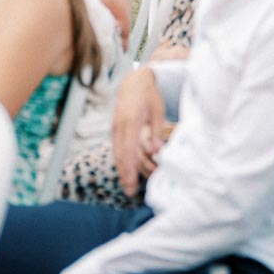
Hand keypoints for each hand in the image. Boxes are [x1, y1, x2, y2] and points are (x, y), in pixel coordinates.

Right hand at [112, 68, 164, 194]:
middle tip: (130, 191)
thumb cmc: (150, 95)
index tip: (132, 182)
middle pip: (121, 153)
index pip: (130, 148)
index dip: (130, 167)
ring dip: (121, 169)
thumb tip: (158, 150)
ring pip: (117, 152)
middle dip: (125, 173)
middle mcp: (120, 124)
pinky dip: (119, 160)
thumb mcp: (157, 109)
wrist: (134, 81)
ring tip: (127, 185)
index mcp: (131, 119)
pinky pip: (116, 146)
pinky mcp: (114, 127)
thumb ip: (157, 129)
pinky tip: (124, 170)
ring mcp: (115, 126)